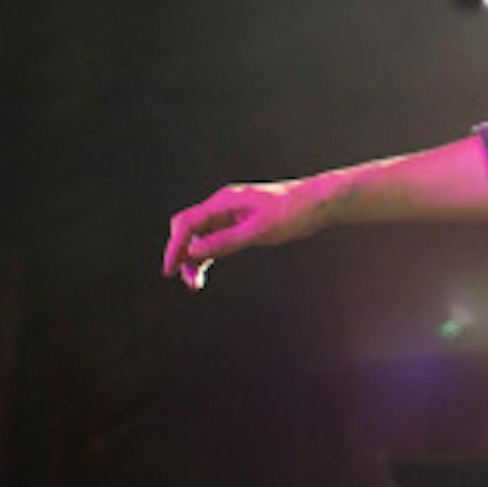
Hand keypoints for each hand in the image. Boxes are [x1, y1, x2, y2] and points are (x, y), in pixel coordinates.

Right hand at [162, 180, 321, 289]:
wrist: (318, 204)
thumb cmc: (292, 212)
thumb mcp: (258, 231)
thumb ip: (225, 242)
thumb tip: (193, 252)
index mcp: (224, 202)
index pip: (187, 223)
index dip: (174, 247)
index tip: (169, 270)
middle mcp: (223, 206)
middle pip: (188, 229)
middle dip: (181, 253)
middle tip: (185, 280)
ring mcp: (231, 214)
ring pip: (201, 236)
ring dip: (194, 258)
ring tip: (195, 283)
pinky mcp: (240, 223)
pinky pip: (215, 239)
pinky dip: (208, 255)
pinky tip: (204, 271)